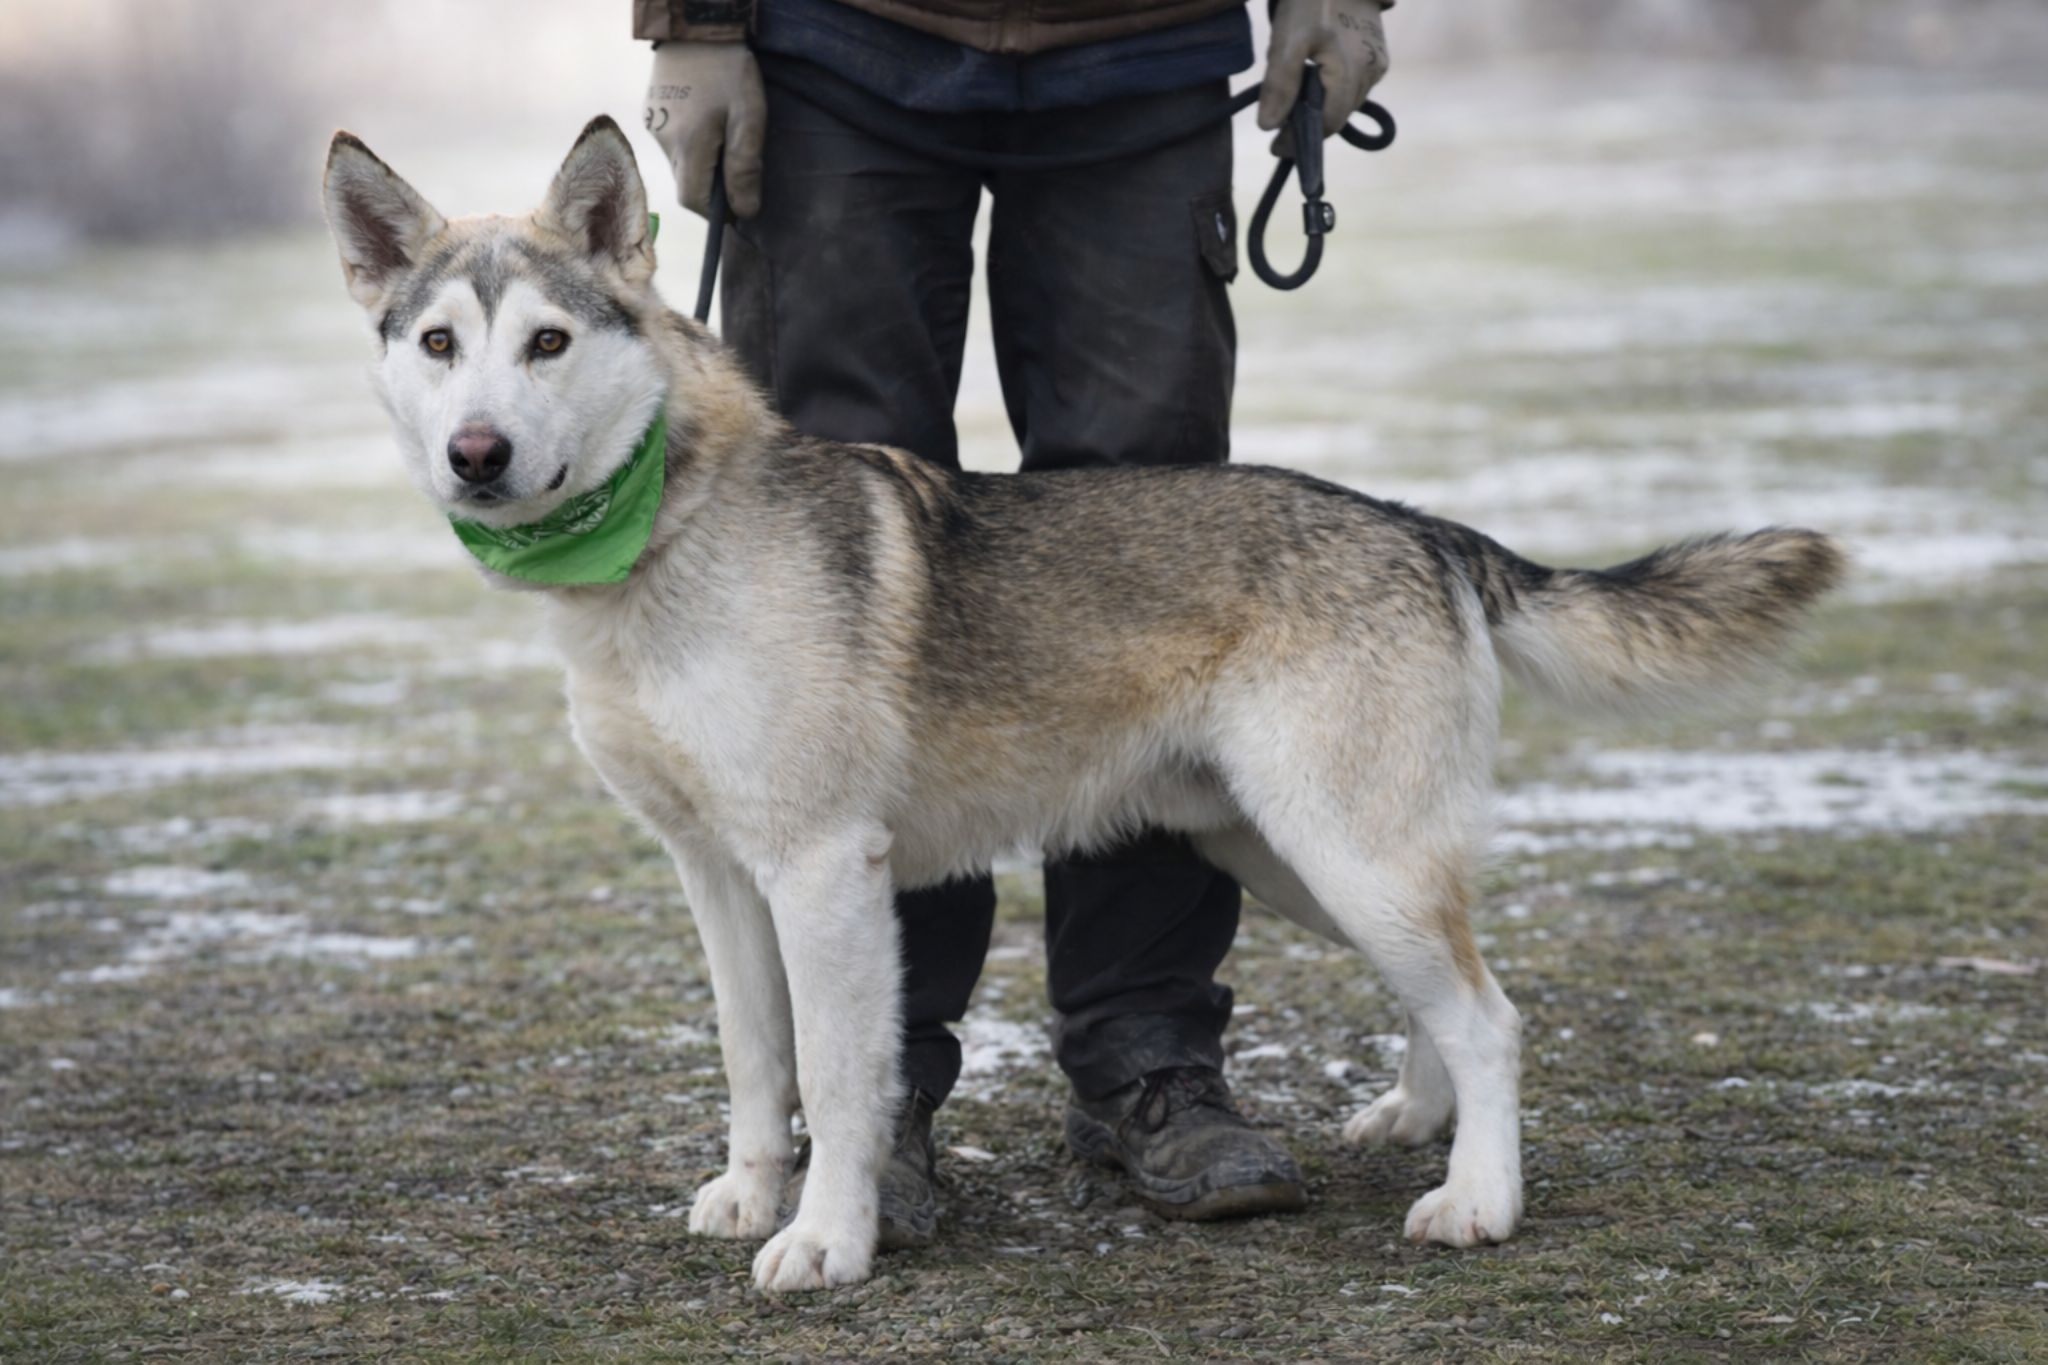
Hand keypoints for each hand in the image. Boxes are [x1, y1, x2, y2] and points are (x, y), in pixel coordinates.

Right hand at [644, 42, 765, 218]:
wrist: (697, 26)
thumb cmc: (729, 69)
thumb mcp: (749, 117)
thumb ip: (745, 166)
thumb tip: (745, 211)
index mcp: (688, 145)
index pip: (693, 201)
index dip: (716, 214)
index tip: (738, 209)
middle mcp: (663, 141)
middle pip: (686, 184)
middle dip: (711, 188)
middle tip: (737, 169)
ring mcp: (652, 126)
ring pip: (678, 163)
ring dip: (701, 164)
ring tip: (723, 137)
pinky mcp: (650, 112)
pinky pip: (671, 143)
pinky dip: (690, 144)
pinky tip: (706, 121)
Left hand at [1258, 0, 1390, 138]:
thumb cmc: (1310, 1)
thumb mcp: (1287, 41)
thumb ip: (1279, 84)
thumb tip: (1269, 127)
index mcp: (1350, 72)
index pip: (1327, 124)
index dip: (1301, 139)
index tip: (1276, 147)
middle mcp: (1371, 73)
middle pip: (1338, 116)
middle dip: (1311, 127)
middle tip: (1281, 130)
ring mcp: (1379, 64)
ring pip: (1348, 103)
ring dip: (1324, 109)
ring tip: (1296, 105)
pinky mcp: (1380, 55)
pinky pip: (1356, 86)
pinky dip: (1335, 92)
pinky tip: (1318, 81)